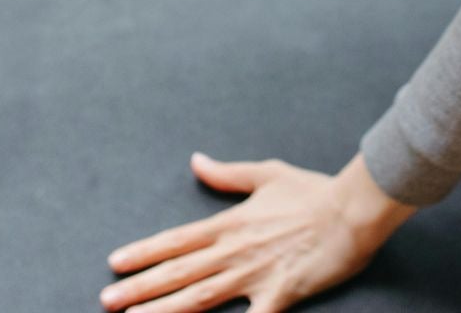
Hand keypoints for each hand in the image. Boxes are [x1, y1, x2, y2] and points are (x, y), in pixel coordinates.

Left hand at [101, 152, 414, 312]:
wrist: (353, 208)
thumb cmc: (313, 191)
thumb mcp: (266, 174)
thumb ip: (227, 175)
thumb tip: (197, 161)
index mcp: (230, 223)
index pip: (176, 240)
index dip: (143, 252)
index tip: (114, 263)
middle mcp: (235, 251)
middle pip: (178, 272)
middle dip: (139, 288)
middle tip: (107, 300)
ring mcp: (255, 275)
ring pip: (199, 297)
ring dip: (163, 310)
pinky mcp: (280, 295)